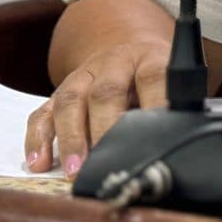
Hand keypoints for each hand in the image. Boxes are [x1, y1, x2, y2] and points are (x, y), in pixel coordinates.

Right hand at [22, 39, 169, 176]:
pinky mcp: (59, 93)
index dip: (154, 104)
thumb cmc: (156, 81)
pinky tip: (39, 163)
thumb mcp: (173, 85)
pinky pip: (43, 113)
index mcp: (148, 59)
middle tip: (108, 161)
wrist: (129, 52)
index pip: (153, 77)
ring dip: (71, 138)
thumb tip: (183, 143)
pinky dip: (38, 139)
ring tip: (74, 170)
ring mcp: (83, 77)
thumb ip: (177, 108)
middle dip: (105, 129)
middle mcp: (113, 63)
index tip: (155, 136)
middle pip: (106, 92)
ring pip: (70, 101)